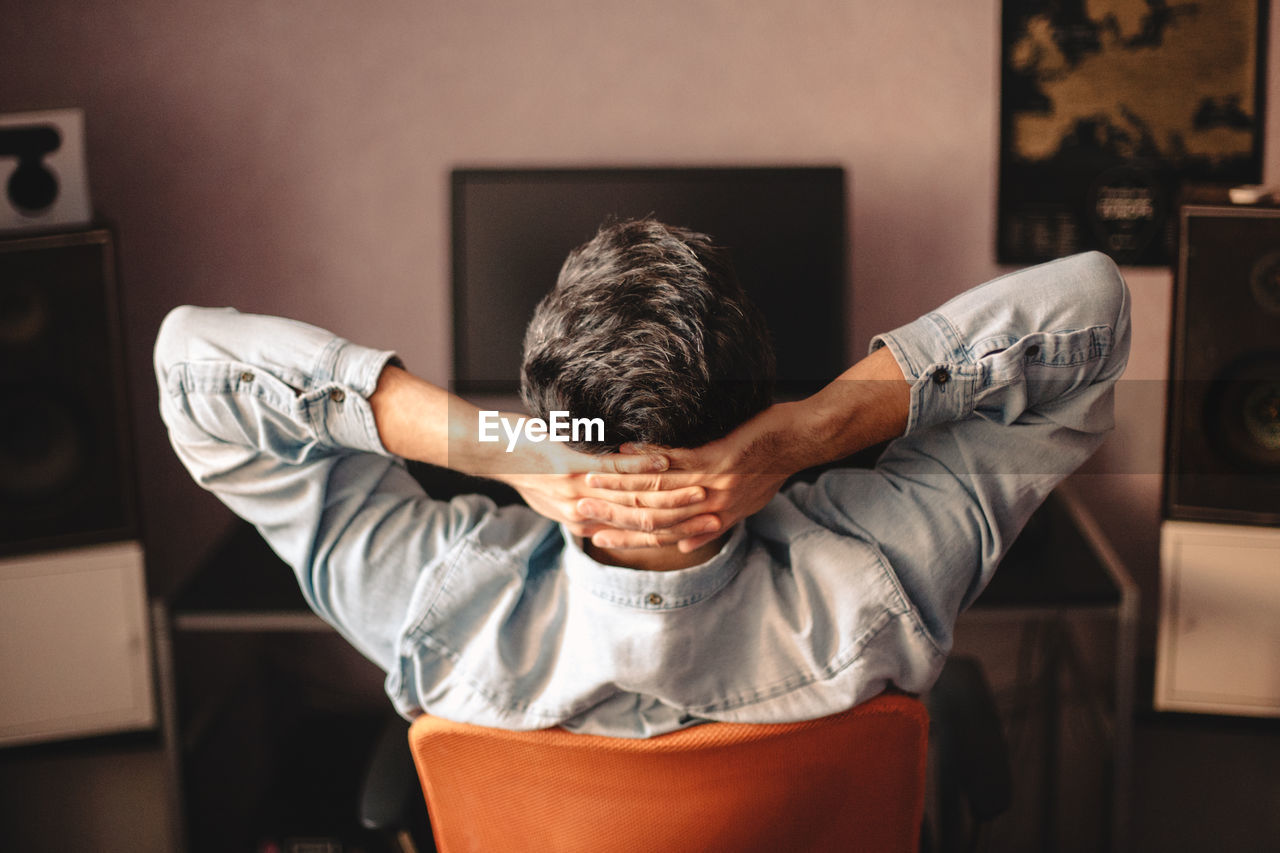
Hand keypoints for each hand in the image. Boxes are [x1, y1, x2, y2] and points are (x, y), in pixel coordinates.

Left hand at [489, 425, 719, 543]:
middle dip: (681, 517)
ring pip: (634, 499)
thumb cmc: (520, 468)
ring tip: (703, 486)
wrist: (486, 452)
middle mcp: (582, 514)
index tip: (701, 527)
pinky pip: (613, 469)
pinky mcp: (571, 468)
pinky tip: (667, 461)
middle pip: (642, 521)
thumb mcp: (549, 498)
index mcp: (580, 523)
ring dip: (672, 493)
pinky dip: (643, 465)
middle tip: (715, 510)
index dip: (670, 532)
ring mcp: (578, 492)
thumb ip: (579, 507)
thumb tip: (601, 513)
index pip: (634, 533)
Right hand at [576, 402, 807, 552]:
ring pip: (656, 492)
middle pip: (652, 519)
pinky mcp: (715, 458)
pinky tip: (619, 453)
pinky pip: (671, 462)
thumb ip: (714, 523)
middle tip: (578, 514)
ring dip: (618, 488)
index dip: (628, 539)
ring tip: (587, 482)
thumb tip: (684, 544)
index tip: (597, 537)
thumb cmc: (773, 466)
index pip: (663, 536)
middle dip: (613, 517)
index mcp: (714, 521)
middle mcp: (710, 509)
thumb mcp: (745, 504)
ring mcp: (712, 484)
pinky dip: (642, 460)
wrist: (801, 441)